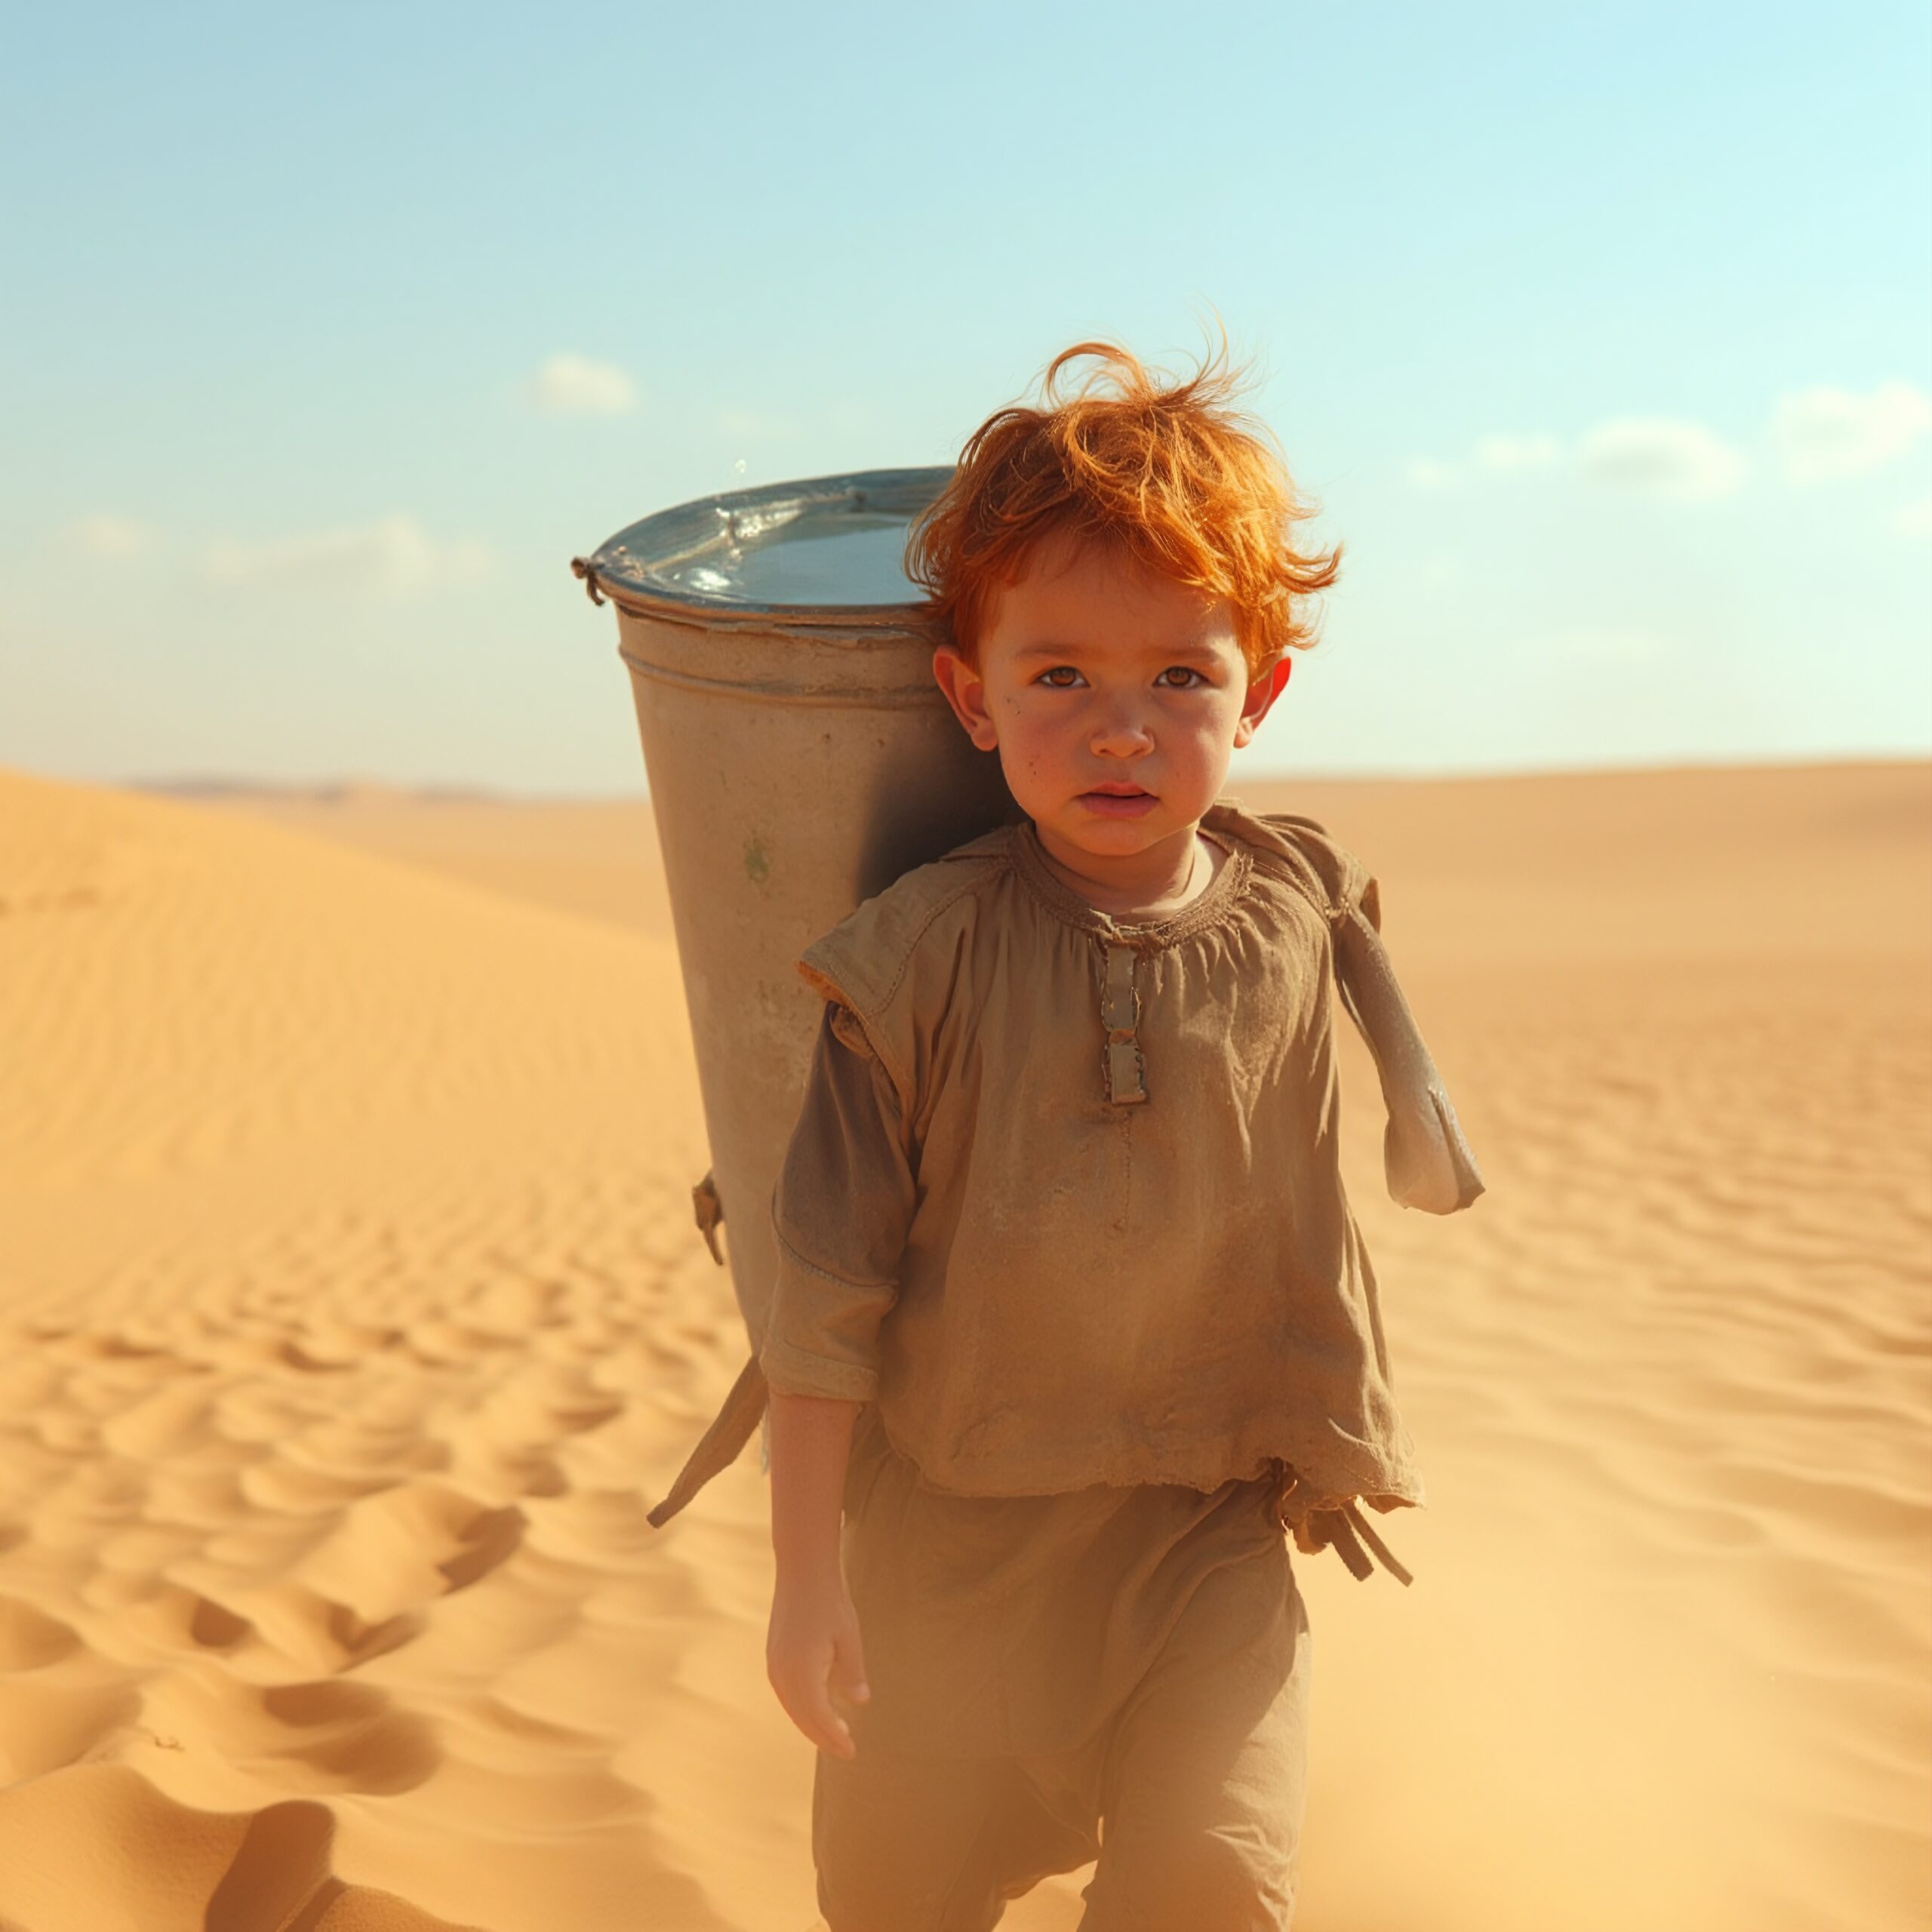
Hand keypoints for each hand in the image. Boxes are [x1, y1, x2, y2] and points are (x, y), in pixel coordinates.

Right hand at [767, 1572, 870, 1757]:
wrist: (802, 1571)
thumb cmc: (830, 1602)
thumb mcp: (849, 1637)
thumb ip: (853, 1673)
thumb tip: (859, 1703)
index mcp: (802, 1671)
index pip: (819, 1717)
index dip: (835, 1737)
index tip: (852, 1751)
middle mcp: (782, 1673)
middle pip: (803, 1717)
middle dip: (823, 1737)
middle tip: (846, 1750)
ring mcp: (774, 1666)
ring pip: (792, 1708)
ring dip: (812, 1724)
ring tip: (835, 1733)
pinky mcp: (774, 1658)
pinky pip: (787, 1694)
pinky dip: (802, 1708)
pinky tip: (817, 1708)